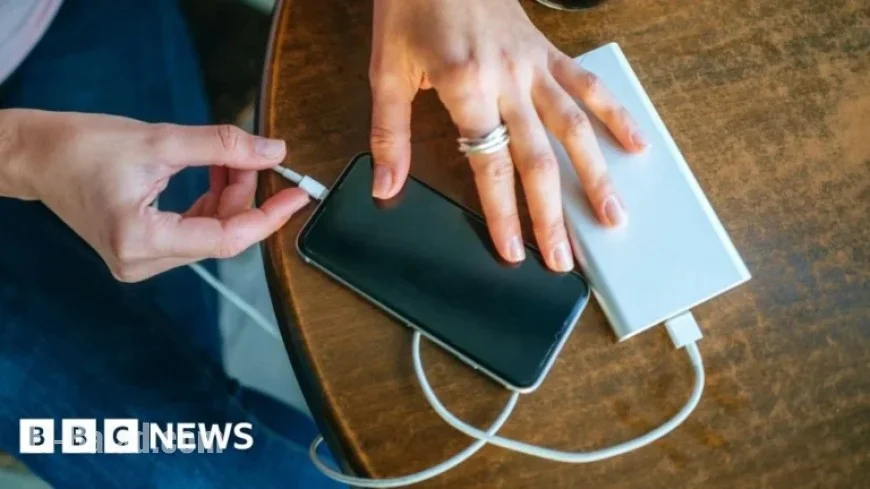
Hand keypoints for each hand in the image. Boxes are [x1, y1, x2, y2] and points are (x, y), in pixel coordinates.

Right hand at [0, 109, 308, 281]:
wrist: (36, 156)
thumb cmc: (81, 146)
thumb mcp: (159, 139)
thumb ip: (221, 147)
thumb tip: (272, 152)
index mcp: (140, 240)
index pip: (226, 239)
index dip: (268, 217)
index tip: (297, 196)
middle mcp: (141, 262)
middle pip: (221, 235)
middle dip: (244, 195)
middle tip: (252, 156)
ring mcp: (140, 261)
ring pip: (211, 234)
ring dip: (229, 198)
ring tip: (227, 159)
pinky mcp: (142, 252)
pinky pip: (194, 232)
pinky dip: (211, 204)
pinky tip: (213, 175)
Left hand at [369, 0, 646, 271]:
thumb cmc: (411, 6)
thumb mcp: (387, 69)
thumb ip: (390, 133)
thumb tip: (385, 187)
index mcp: (466, 85)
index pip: (490, 165)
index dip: (503, 214)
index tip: (515, 252)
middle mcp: (509, 79)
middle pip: (538, 158)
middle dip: (553, 215)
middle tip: (564, 259)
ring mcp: (535, 65)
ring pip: (574, 127)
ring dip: (595, 176)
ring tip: (612, 217)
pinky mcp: (548, 51)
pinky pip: (588, 85)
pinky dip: (614, 115)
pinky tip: (635, 145)